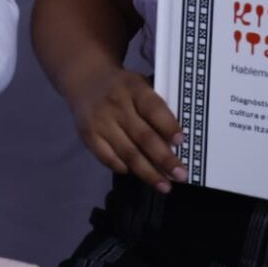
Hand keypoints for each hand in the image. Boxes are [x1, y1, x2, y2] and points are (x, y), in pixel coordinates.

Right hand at [72, 66, 184, 191]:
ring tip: (164, 186)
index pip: (153, 108)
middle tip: (181, 175)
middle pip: (143, 136)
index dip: (167, 126)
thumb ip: (155, 109)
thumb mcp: (140, 86)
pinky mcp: (88, 136)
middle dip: (164, 159)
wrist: (86, 81)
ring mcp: (100, 121)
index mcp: (134, 88)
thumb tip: (174, 143)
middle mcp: (116, 105)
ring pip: (128, 152)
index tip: (181, 141)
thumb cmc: (123, 88)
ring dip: (148, 172)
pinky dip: (124, 168)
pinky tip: (137, 174)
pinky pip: (109, 158)